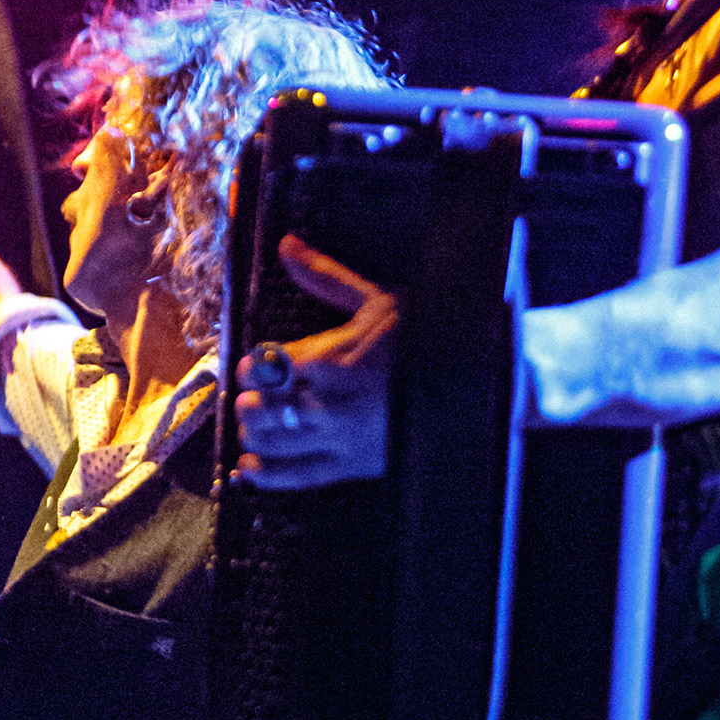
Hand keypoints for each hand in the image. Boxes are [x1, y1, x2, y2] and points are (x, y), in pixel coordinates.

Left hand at [233, 235, 397, 487]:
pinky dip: (269, 475)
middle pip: (268, 406)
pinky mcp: (354, 465)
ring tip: (252, 424)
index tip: (249, 366)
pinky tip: (248, 468)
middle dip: (251, 401)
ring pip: (278, 440)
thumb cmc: (420, 336)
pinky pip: (301, 475)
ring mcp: (343, 437)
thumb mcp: (376, 301)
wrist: (471, 383)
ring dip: (254, 432)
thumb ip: (324, 277)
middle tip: (248, 396)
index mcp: (338, 356)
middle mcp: (335, 400)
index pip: (274, 364)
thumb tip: (286, 245)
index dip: (254, 366)